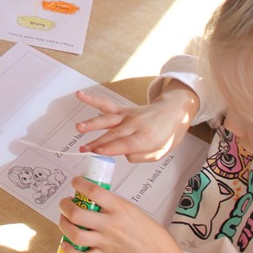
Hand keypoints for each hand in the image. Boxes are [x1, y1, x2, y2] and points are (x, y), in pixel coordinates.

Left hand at [57, 177, 193, 252]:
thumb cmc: (146, 230)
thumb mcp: (130, 208)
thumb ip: (111, 202)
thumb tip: (91, 194)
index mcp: (118, 208)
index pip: (93, 191)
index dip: (79, 183)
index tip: (75, 181)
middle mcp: (110, 225)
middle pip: (77, 214)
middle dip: (65, 206)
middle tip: (66, 202)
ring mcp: (106, 242)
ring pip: (75, 234)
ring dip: (64, 225)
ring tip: (65, 219)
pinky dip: (70, 251)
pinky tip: (66, 243)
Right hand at [75, 85, 197, 161]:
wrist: (173, 112)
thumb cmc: (167, 135)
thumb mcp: (158, 153)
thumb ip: (139, 156)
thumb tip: (122, 154)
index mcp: (146, 137)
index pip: (126, 144)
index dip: (111, 148)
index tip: (97, 152)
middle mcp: (135, 124)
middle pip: (113, 134)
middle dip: (97, 142)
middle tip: (83, 149)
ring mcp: (127, 116)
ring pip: (107, 119)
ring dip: (92, 124)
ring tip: (79, 127)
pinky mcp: (122, 110)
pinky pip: (106, 105)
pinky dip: (92, 100)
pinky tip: (81, 95)